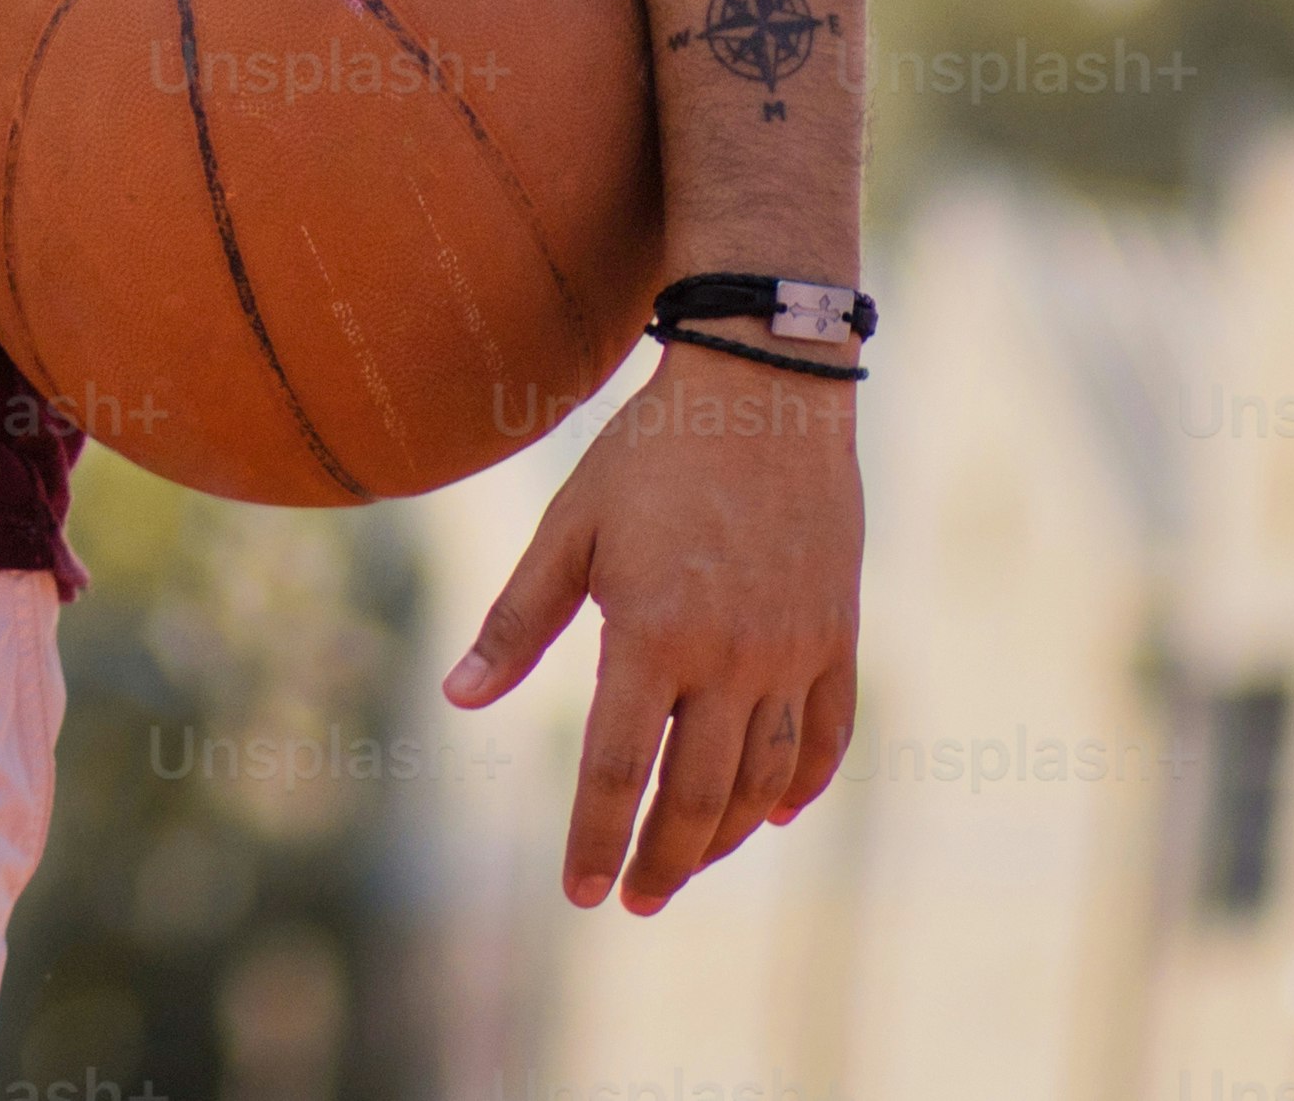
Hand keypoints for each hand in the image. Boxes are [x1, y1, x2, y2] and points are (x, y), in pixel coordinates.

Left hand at [442, 344, 861, 912]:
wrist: (764, 390)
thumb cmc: (649, 452)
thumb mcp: (567, 528)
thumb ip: (516, 620)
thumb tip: (456, 699)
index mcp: (653, 634)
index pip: (619, 769)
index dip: (596, 838)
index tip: (581, 894)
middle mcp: (730, 657)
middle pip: (696, 794)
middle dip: (662, 860)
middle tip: (635, 904)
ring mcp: (792, 651)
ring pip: (764, 779)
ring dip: (724, 835)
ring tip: (687, 865)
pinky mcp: (837, 635)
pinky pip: (828, 734)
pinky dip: (802, 784)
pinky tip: (773, 814)